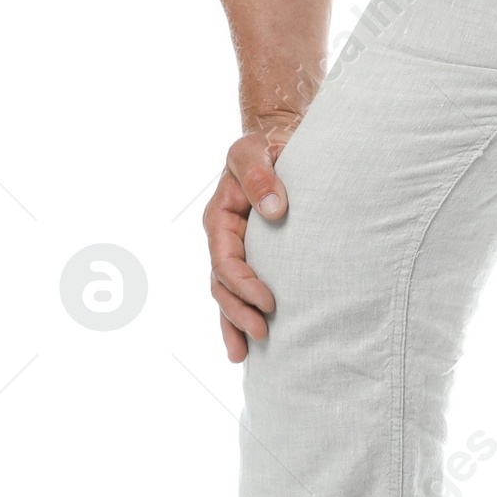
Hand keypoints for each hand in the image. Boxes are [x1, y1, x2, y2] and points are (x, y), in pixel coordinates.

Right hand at [202, 119, 299, 362]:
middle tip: (264, 333)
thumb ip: (260, 176)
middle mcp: (223, 239)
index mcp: (220, 218)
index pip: (225, 260)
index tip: (270, 302)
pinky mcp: (253, 256)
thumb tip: (275, 211)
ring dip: (235, 323)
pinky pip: (241, 291)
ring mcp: (236, 250)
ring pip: (227, 295)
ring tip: (248, 354)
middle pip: (223, 286)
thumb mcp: (254, 151)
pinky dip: (242, 316)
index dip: (244, 285)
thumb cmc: (265, 147)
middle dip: (239, 313)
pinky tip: (249, 345)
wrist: (276, 143)